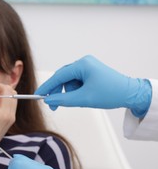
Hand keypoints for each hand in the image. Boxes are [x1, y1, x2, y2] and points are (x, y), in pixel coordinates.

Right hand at [35, 55, 151, 116]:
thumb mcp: (83, 99)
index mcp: (82, 65)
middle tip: (53, 106)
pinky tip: (82, 97)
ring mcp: (88, 67)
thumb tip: (48, 100)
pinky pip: (76, 82)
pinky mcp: (91, 72)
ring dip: (68, 93)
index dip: (46, 87)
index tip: (38, 95)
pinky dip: (75, 91)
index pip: (58, 76)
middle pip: (62, 78)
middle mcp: (84, 62)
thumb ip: (63, 99)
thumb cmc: (110, 93)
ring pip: (69, 81)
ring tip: (77, 101)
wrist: (131, 94)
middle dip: (57, 92)